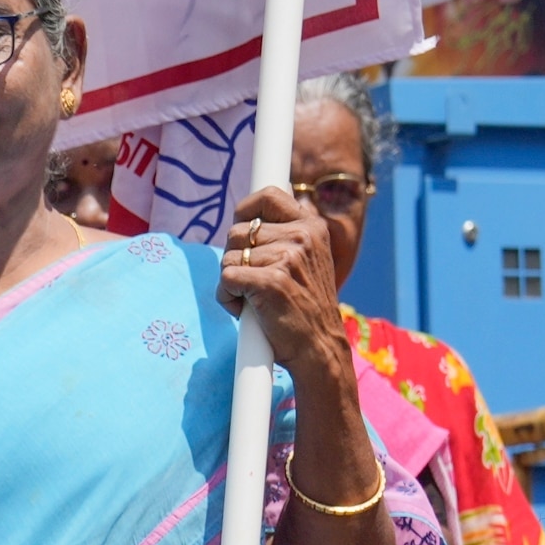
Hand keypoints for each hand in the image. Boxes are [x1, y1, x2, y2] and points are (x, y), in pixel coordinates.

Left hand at [214, 186, 344, 372]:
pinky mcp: (271, 281)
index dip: (245, 211)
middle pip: (238, 231)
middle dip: (235, 258)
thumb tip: (249, 218)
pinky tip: (244, 311)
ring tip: (253, 299)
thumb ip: (285, 235)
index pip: (267, 196)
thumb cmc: (304, 307)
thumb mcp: (307, 260)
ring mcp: (288, 258)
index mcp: (311, 226)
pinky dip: (226, 298)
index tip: (243, 233)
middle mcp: (302, 236)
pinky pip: (226, 279)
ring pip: (229, 256)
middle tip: (253, 282)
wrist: (319, 348)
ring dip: (231, 282)